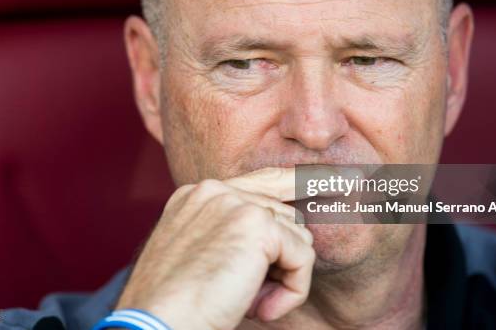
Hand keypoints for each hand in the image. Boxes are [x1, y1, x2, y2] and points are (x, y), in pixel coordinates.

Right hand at [115, 168, 314, 329]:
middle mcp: (215, 191)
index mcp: (197, 196)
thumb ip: (230, 236)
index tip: (339, 179)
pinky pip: (304, 257)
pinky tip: (262, 310)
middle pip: (284, 214)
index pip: (262, 181)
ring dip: (284, 278)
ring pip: (296, 236)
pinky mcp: (257, 226)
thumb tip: (287, 236)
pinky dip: (293, 291)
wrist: (156, 324)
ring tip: (250, 304)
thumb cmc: (174, 306)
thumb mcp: (199, 258)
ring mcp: (235, 203)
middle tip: (251, 297)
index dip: (300, 182)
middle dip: (279, 259)